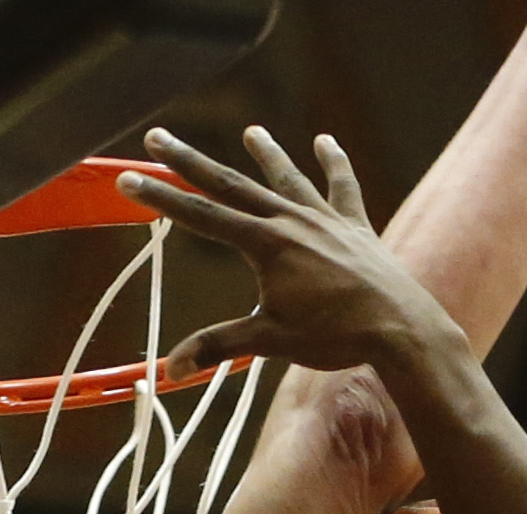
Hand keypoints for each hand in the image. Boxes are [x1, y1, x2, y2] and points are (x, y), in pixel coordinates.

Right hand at [125, 130, 453, 379]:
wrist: (400, 328)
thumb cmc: (335, 338)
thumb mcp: (271, 342)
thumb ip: (220, 346)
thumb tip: (172, 369)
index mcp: (264, 245)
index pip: (200, 216)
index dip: (161, 197)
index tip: (127, 178)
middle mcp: (290, 220)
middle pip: (230, 184)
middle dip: (189, 161)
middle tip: (157, 134)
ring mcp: (323, 219)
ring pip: (287, 178)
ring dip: (267, 155)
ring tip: (253, 131)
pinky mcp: (354, 226)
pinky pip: (341, 188)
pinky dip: (334, 163)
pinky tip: (325, 141)